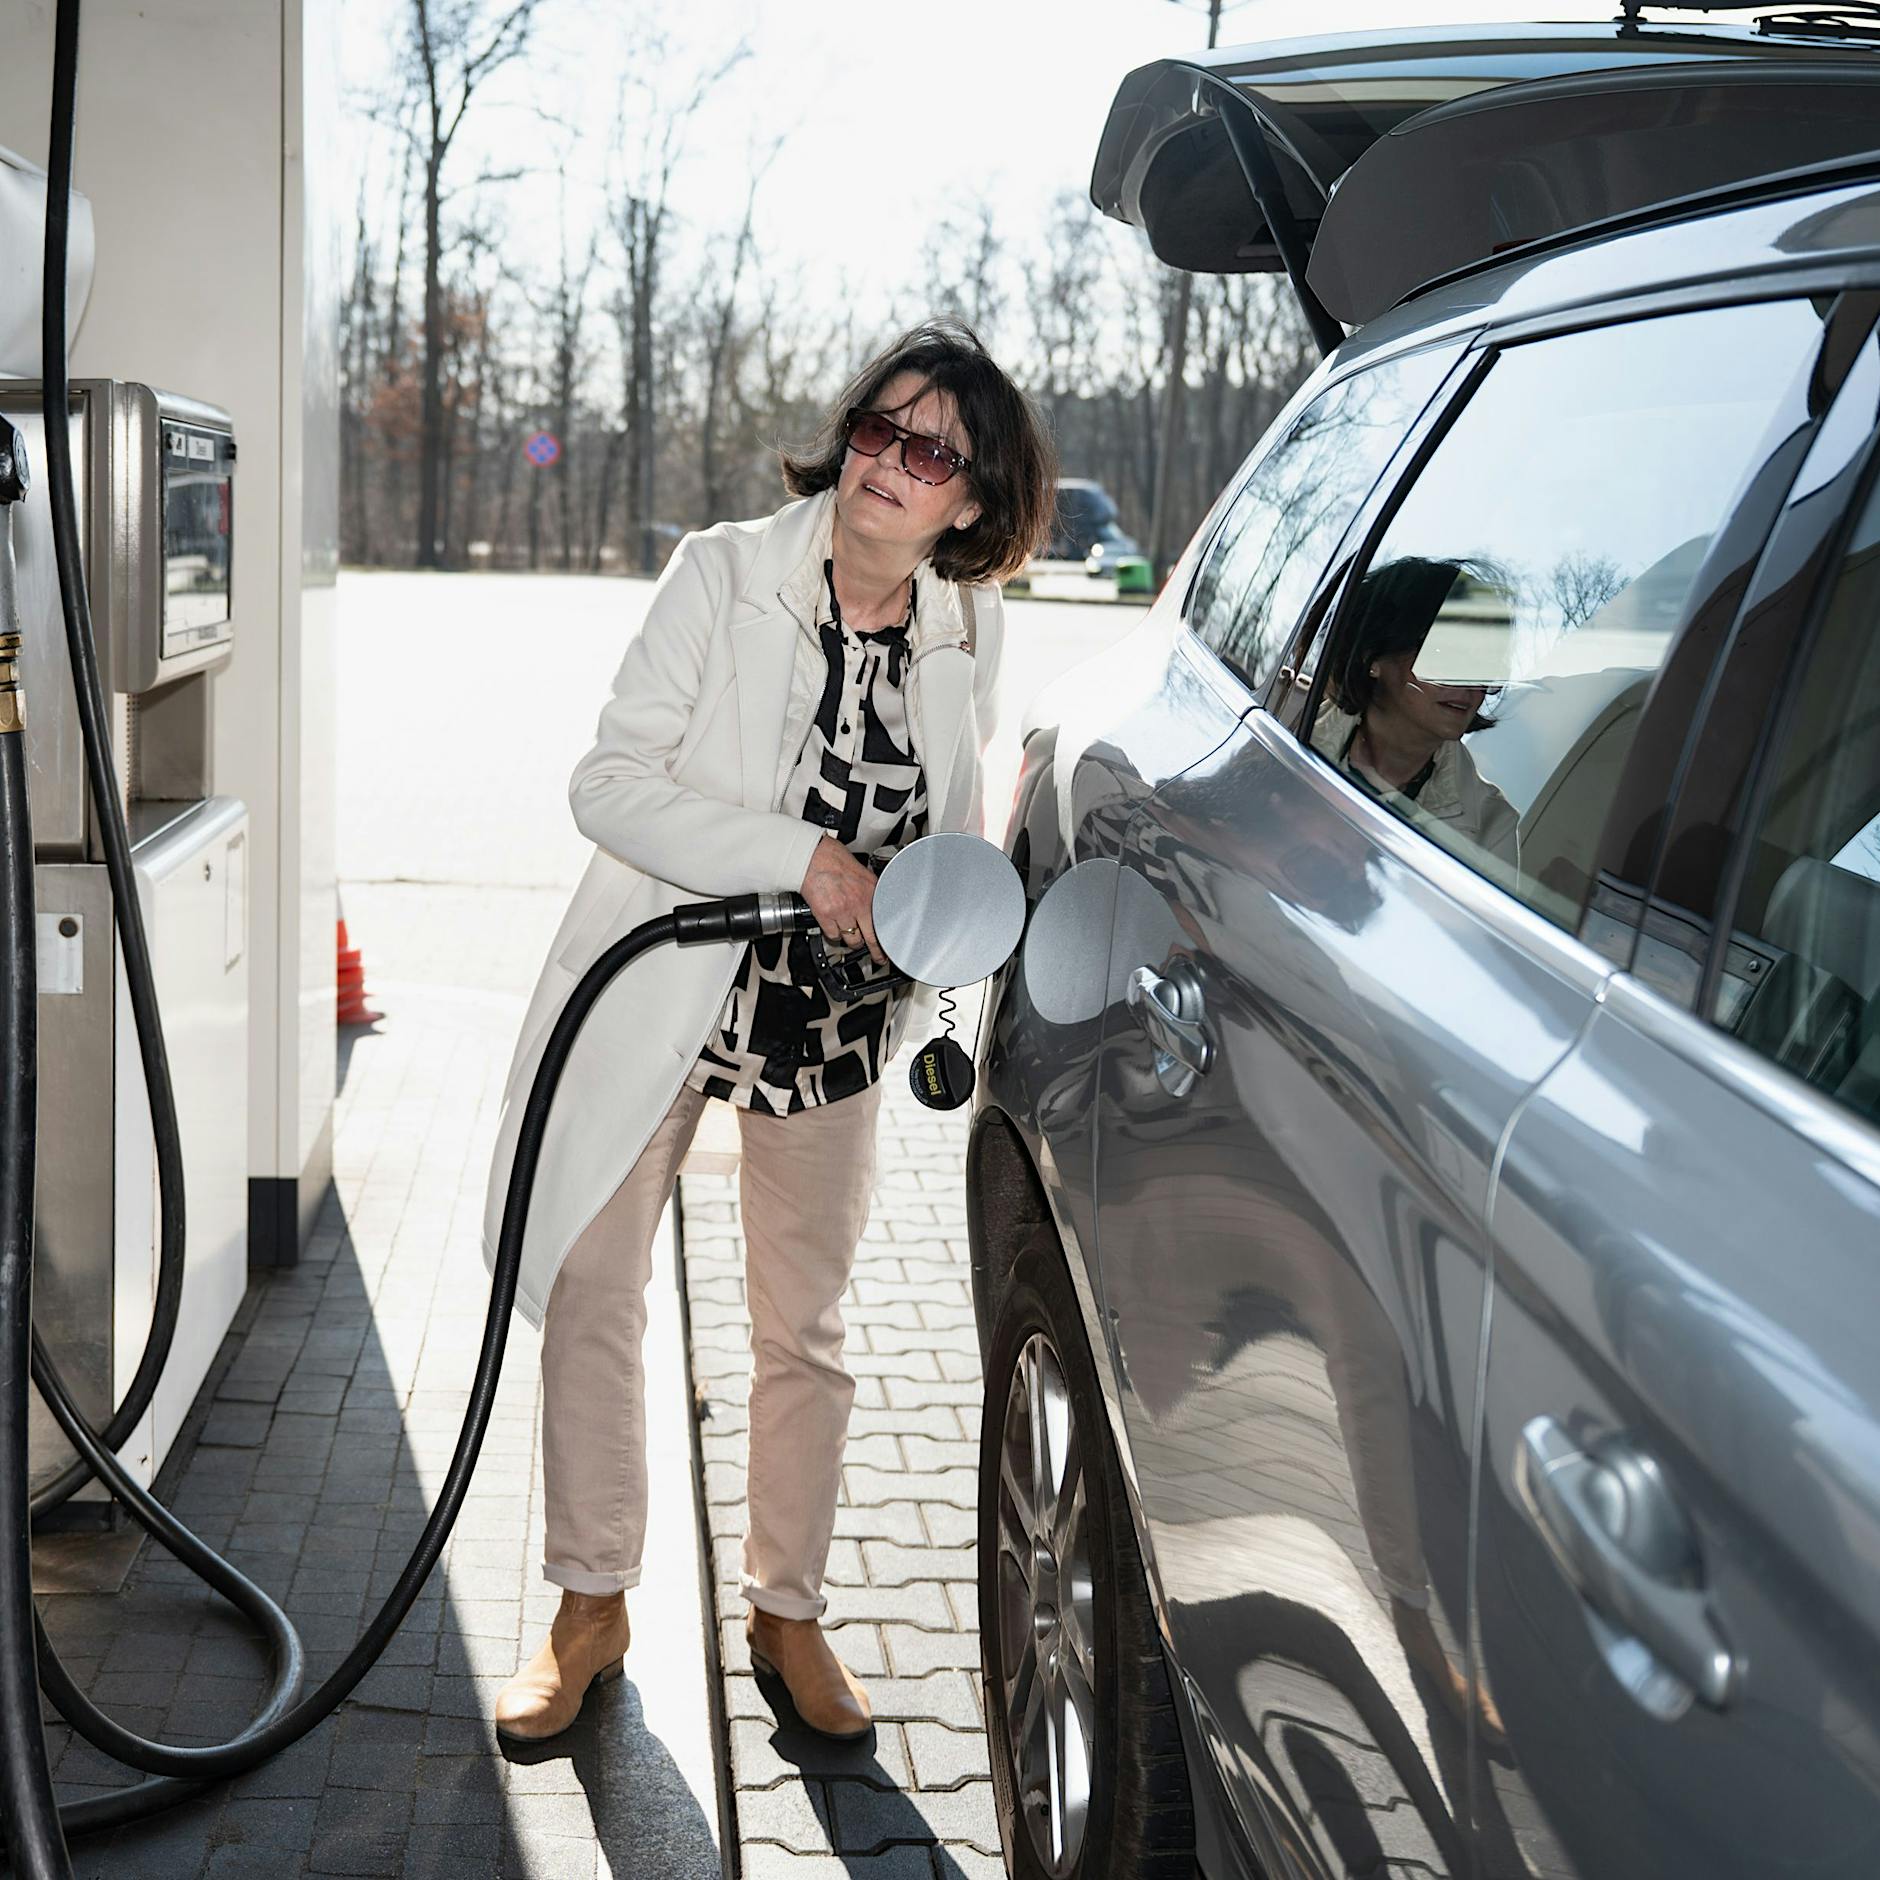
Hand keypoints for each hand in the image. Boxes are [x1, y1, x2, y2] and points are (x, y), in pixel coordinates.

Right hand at [800, 836, 883, 963]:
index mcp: (871, 892)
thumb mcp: (863, 873)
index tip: (890, 945)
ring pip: (852, 940)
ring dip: (851, 941)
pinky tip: (834, 928)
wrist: (812, 857)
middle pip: (872, 938)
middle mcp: (859, 904)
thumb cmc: (833, 859)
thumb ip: (870, 891)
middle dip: (876, 953)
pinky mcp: (826, 916)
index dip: (888, 937)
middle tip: (878, 958)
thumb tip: (875, 903)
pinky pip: (833, 935)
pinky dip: (834, 934)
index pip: (885, 922)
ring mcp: (842, 912)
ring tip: (851, 938)